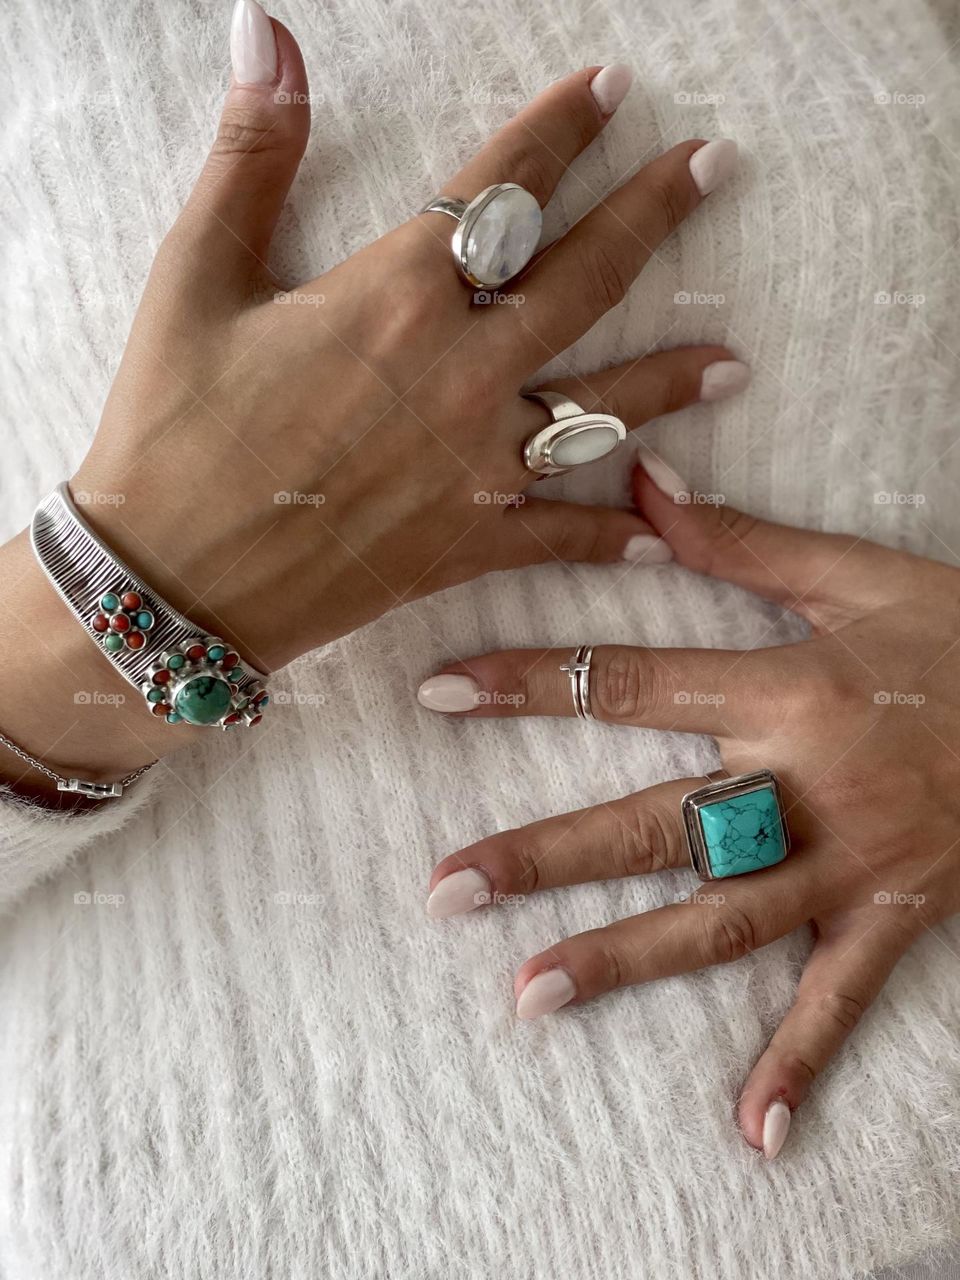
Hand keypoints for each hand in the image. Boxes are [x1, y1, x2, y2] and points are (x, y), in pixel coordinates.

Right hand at [1, 3, 748, 792]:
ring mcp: (475, 463)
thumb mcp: (196, 279)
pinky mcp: (468, 542)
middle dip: (655, 212)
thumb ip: (252, 158)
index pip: (504, 187)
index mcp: (397, 293)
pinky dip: (614, 537)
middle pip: (585, 278)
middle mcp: (459, 371)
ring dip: (672, 381)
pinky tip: (661, 538)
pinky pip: (562, 537)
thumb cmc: (172, 429)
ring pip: (602, 409)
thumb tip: (268, 36)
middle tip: (714, 166)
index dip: (562, 130)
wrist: (173, 580)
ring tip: (734, 363)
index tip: (609, 90)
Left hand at [417, 458, 959, 1158]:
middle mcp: (802, 785)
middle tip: (445, 888)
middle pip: (653, 822)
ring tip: (528, 994)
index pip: (631, 686)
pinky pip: (842, 997)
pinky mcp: (895, 914)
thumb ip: (743, 538)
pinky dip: (800, 1063)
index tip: (441, 693)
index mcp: (784, 691)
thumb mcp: (856, 576)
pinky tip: (751, 1129)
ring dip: (624, 959)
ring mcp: (848, 861)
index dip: (531, 684)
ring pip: (720, 918)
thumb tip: (646, 480)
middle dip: (545, 855)